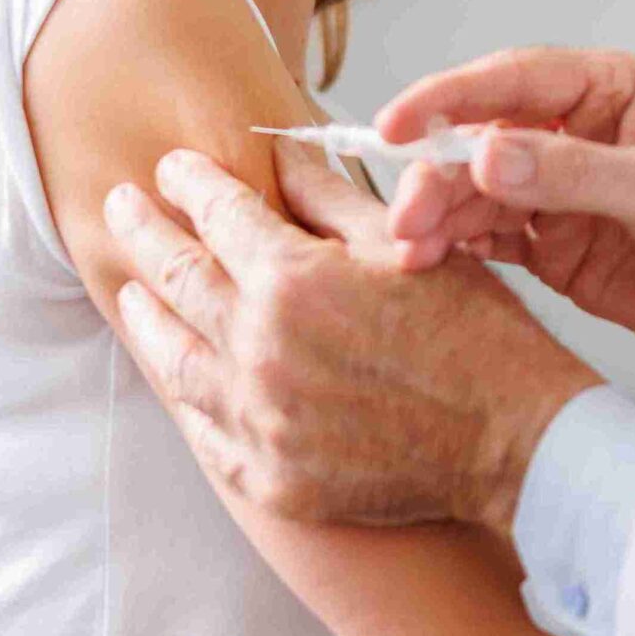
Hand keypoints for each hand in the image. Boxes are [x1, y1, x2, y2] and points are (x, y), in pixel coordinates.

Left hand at [103, 136, 598, 534]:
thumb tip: (280, 157)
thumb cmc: (477, 335)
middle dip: (144, 233)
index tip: (173, 166)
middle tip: (119, 205)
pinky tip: (179, 378)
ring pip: (174, 359)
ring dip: (146, 316)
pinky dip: (186, 398)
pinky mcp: (270, 478)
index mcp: (293, 280)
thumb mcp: (410, 243)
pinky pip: (206, 433)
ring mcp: (258, 421)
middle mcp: (258, 349)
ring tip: (131, 291)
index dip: (191, 182)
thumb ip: (331, 199)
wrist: (515, 441)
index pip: (219, 214)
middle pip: (177, 277)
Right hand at [374, 49, 634, 414]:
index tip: (397, 126)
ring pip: (482, 193)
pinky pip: (498, 239)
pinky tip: (433, 261)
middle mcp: (584, 137)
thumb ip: (575, 175)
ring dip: (442, 216)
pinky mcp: (567, 252)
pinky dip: (462, 248)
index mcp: (616, 93)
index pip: (515, 80)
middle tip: (407, 213)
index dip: (449, 99)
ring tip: (409, 249)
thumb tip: (488, 153)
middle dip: (438, 173)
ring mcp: (571, 196)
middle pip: (484, 140)